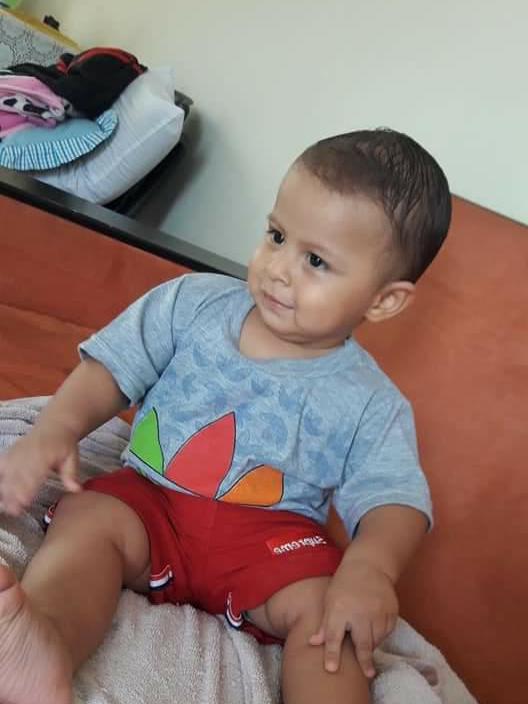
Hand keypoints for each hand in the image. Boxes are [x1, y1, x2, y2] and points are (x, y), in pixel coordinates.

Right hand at [0, 426, 80, 514]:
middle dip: (14, 494)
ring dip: (5, 489)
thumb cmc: (63, 445)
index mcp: (44, 455)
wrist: (55, 427)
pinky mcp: (10, 453)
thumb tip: (76, 490)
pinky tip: (0, 489)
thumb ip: (71, 475)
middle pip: (18, 477)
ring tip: (4, 506)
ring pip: (7, 473)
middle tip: (13, 511)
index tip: (25, 502)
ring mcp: (17, 453)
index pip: (35, 474)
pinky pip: (0, 465)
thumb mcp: (72, 459)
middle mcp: (28, 454)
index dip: (29, 488)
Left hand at [309, 558, 397, 677]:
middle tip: (367, 673)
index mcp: (339, 609)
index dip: (331, 653)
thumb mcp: (330, 600)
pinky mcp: (391, 612)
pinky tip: (375, 626)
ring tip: (365, 637)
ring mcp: (378, 612)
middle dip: (364, 660)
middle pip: (362, 643)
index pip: (333, 636)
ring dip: (371, 644)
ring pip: (377, 639)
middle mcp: (360, 612)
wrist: (369, 565)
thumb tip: (312, 643)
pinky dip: (381, 634)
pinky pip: (387, 631)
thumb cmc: (344, 584)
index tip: (331, 669)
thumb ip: (324, 624)